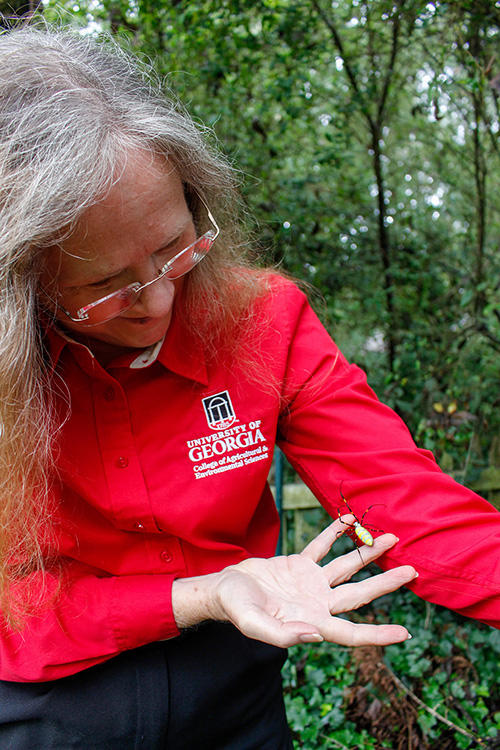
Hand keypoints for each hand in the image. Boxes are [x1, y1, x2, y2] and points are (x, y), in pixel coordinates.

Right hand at [209, 517, 415, 647]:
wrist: (223, 588)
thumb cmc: (237, 609)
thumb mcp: (254, 625)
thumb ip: (283, 634)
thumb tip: (316, 635)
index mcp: (311, 622)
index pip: (350, 632)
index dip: (376, 635)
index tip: (403, 634)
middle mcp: (318, 603)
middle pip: (359, 594)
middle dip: (386, 583)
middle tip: (412, 571)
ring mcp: (311, 583)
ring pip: (348, 566)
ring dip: (369, 553)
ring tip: (392, 538)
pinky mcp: (300, 564)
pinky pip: (323, 546)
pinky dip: (336, 532)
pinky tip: (350, 520)